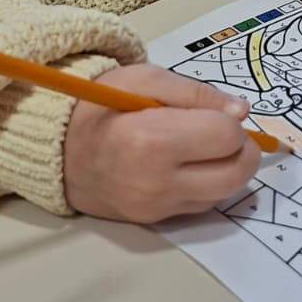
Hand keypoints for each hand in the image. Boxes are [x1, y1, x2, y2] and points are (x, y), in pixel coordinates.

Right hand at [63, 64, 259, 223]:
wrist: (59, 151)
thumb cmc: (103, 106)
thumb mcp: (146, 79)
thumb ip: (197, 93)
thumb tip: (241, 111)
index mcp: (153, 140)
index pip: (227, 136)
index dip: (230, 120)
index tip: (212, 112)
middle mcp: (157, 182)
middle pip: (236, 174)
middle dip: (242, 149)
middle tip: (222, 132)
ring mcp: (157, 207)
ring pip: (225, 193)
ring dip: (227, 169)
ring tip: (201, 147)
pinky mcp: (156, 221)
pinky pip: (202, 205)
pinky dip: (207, 185)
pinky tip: (187, 165)